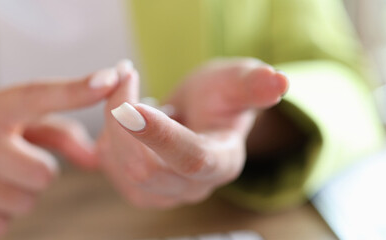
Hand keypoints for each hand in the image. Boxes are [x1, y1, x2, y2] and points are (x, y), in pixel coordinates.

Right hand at [0, 68, 118, 237]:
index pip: (38, 95)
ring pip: (25, 203)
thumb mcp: (5, 115)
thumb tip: (96, 159)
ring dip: (17, 196)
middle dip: (37, 173)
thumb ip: (56, 131)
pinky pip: (0, 226)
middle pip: (44, 174)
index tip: (108, 80)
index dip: (76, 90)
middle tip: (11, 162)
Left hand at [97, 59, 287, 207]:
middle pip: (145, 168)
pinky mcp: (138, 190)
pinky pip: (107, 166)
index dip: (161, 136)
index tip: (133, 107)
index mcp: (223, 161)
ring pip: (121, 167)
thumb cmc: (221, 96)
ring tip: (124, 83)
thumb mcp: (238, 81)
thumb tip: (281, 81)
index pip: (191, 158)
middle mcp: (194, 187)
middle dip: (123, 118)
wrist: (201, 113)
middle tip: (123, 74)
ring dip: (111, 120)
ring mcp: (163, 195)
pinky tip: (117, 107)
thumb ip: (255, 84)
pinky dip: (105, 131)